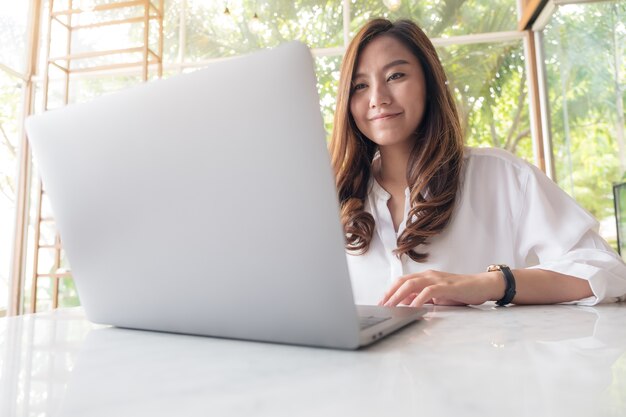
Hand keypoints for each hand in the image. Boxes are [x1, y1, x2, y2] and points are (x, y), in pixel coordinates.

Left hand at [377, 269, 504, 307]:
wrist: (481, 285)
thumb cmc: (459, 292)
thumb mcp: (437, 296)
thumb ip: (422, 297)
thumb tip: (404, 304)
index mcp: (425, 277)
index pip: (402, 282)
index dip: (389, 291)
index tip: (381, 303)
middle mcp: (428, 275)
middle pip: (403, 281)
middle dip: (390, 294)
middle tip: (381, 306)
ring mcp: (436, 279)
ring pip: (411, 284)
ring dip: (399, 296)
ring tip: (391, 307)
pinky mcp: (446, 286)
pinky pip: (428, 291)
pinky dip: (418, 299)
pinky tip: (412, 308)